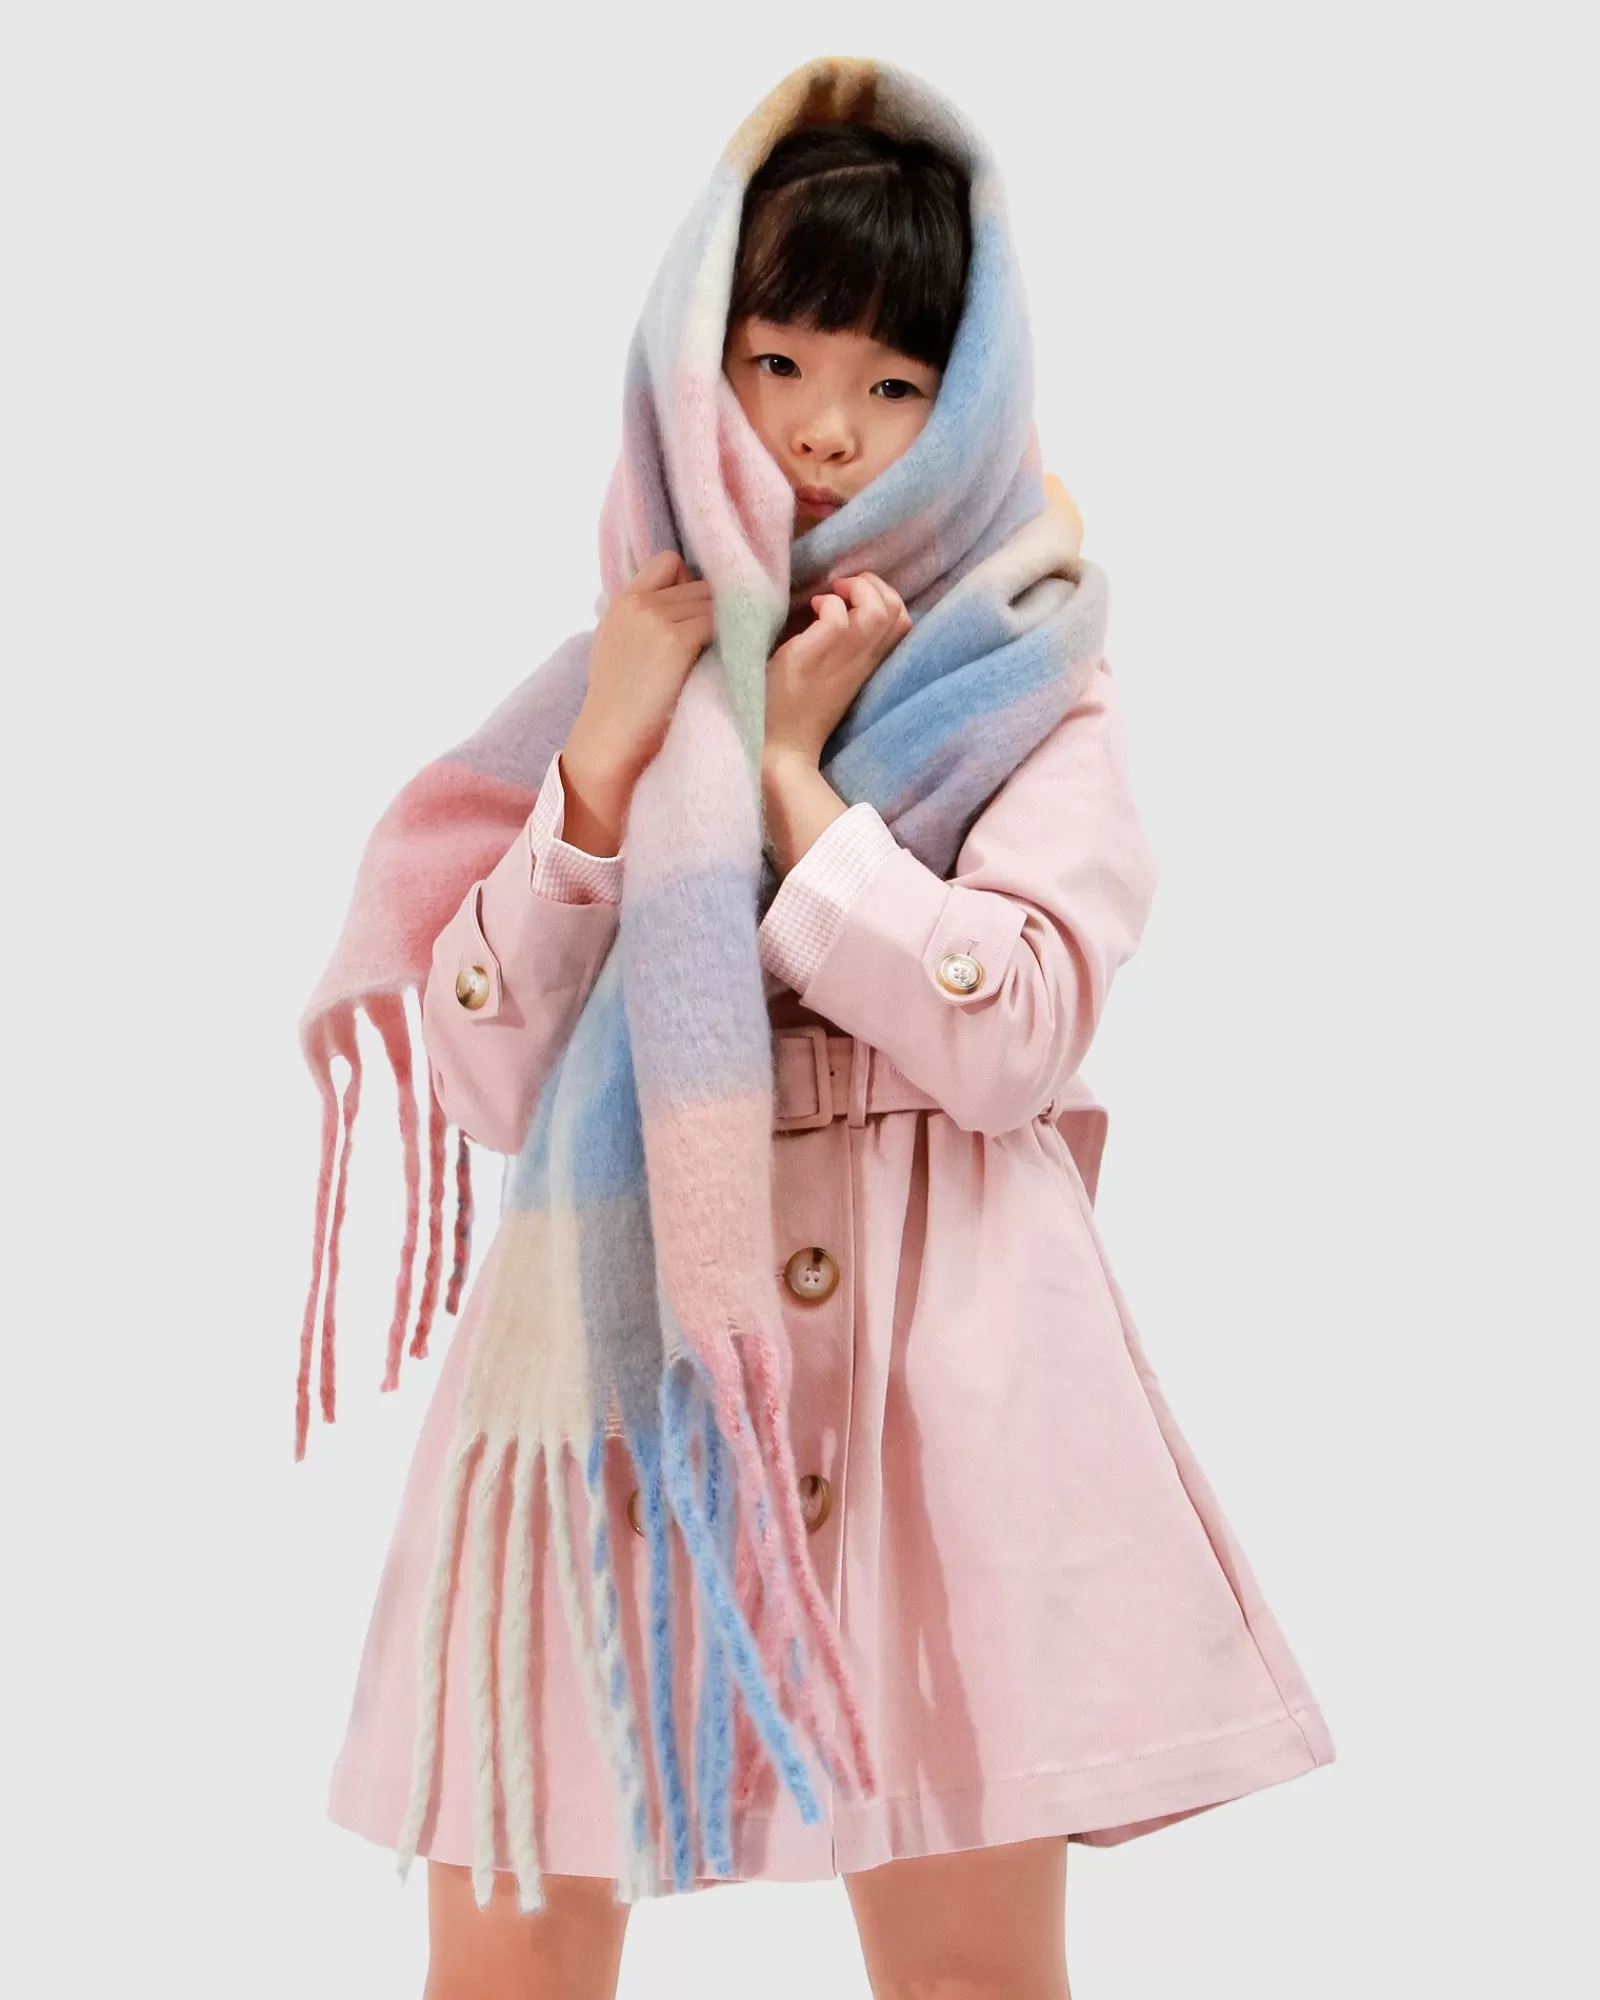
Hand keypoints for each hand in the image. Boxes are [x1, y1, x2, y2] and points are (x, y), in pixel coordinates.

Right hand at [568, 549, 713, 782]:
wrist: (609, 734)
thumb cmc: (616, 701)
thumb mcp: (614, 645)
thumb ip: (637, 619)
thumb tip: (673, 605)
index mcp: (622, 600)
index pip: (668, 562)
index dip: (688, 583)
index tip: (695, 613)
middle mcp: (639, 602)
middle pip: (698, 582)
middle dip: (713, 606)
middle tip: (723, 634)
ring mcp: (657, 618)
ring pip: (713, 600)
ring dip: (725, 621)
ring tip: (727, 647)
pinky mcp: (677, 640)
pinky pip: (719, 622)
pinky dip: (731, 636)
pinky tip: (731, 655)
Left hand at [764, 572, 910, 769]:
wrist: (782, 749)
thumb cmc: (797, 711)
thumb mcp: (830, 676)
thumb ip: (842, 650)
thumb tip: (836, 610)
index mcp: (869, 665)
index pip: (904, 623)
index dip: (886, 598)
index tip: (854, 599)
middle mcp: (864, 660)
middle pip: (899, 610)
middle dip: (874, 585)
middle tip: (842, 590)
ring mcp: (844, 658)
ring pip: (881, 608)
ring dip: (857, 589)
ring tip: (831, 595)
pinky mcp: (818, 656)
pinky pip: (839, 614)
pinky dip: (828, 602)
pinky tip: (811, 612)